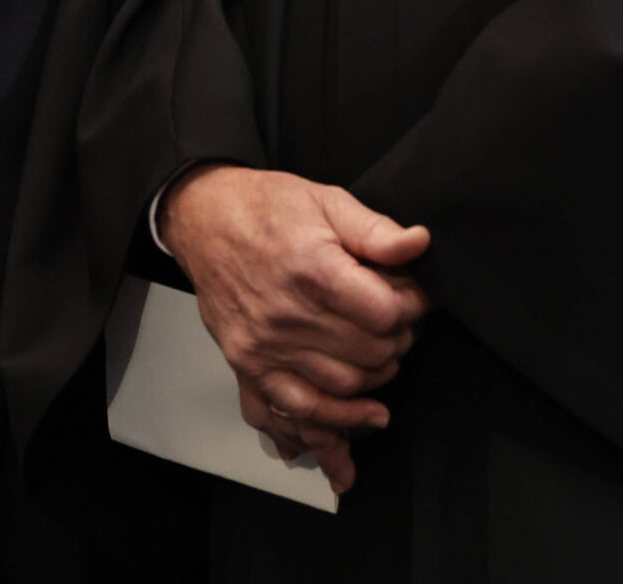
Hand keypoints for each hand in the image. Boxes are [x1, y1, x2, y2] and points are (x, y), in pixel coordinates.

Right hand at [160, 163, 430, 494]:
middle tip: (395, 321)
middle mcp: (286, 314)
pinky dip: (334, 423)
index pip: (386, 314)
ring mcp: (264, 345)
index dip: (411, 306)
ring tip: (380, 353)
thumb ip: (375, 230)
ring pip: (345, 386)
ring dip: (375, 376)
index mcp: (311, 269)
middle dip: (397, 338)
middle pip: (372, 353)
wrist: (203, 219)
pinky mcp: (248, 363)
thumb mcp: (326, 200)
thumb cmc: (266, 208)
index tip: (410, 296)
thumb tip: (419, 245)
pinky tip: (364, 417)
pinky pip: (297, 410)